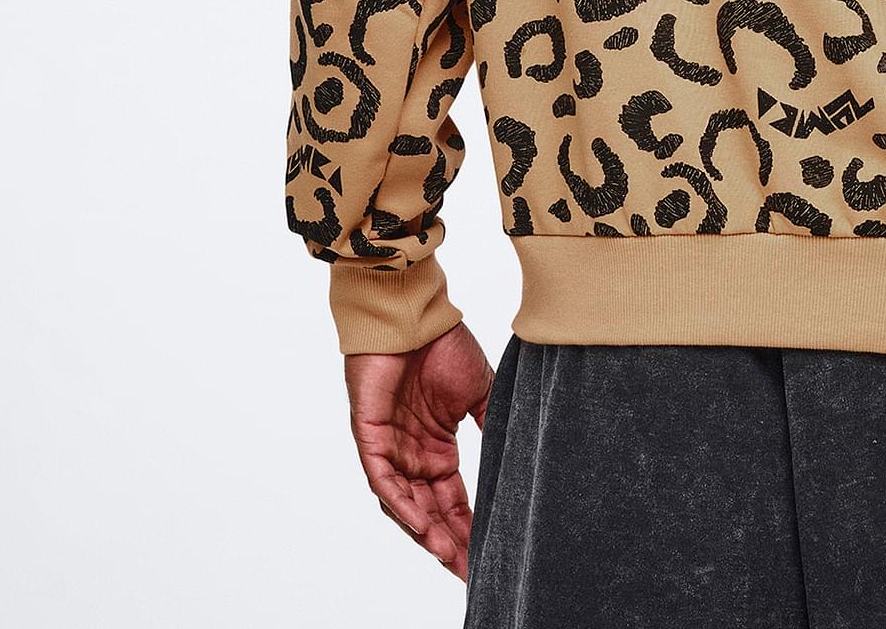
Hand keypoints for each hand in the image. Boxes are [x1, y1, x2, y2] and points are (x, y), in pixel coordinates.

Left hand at [343, 320, 493, 580]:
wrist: (415, 316)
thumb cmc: (444, 346)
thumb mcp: (479, 392)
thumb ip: (489, 425)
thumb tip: (514, 454)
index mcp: (437, 450)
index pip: (453, 501)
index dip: (469, 528)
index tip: (487, 554)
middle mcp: (413, 457)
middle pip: (431, 512)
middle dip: (449, 543)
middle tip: (470, 570)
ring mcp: (391, 450)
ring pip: (406, 506)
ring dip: (426, 532)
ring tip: (450, 556)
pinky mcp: (371, 439)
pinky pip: (384, 482)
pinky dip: (402, 505)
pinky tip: (422, 525)